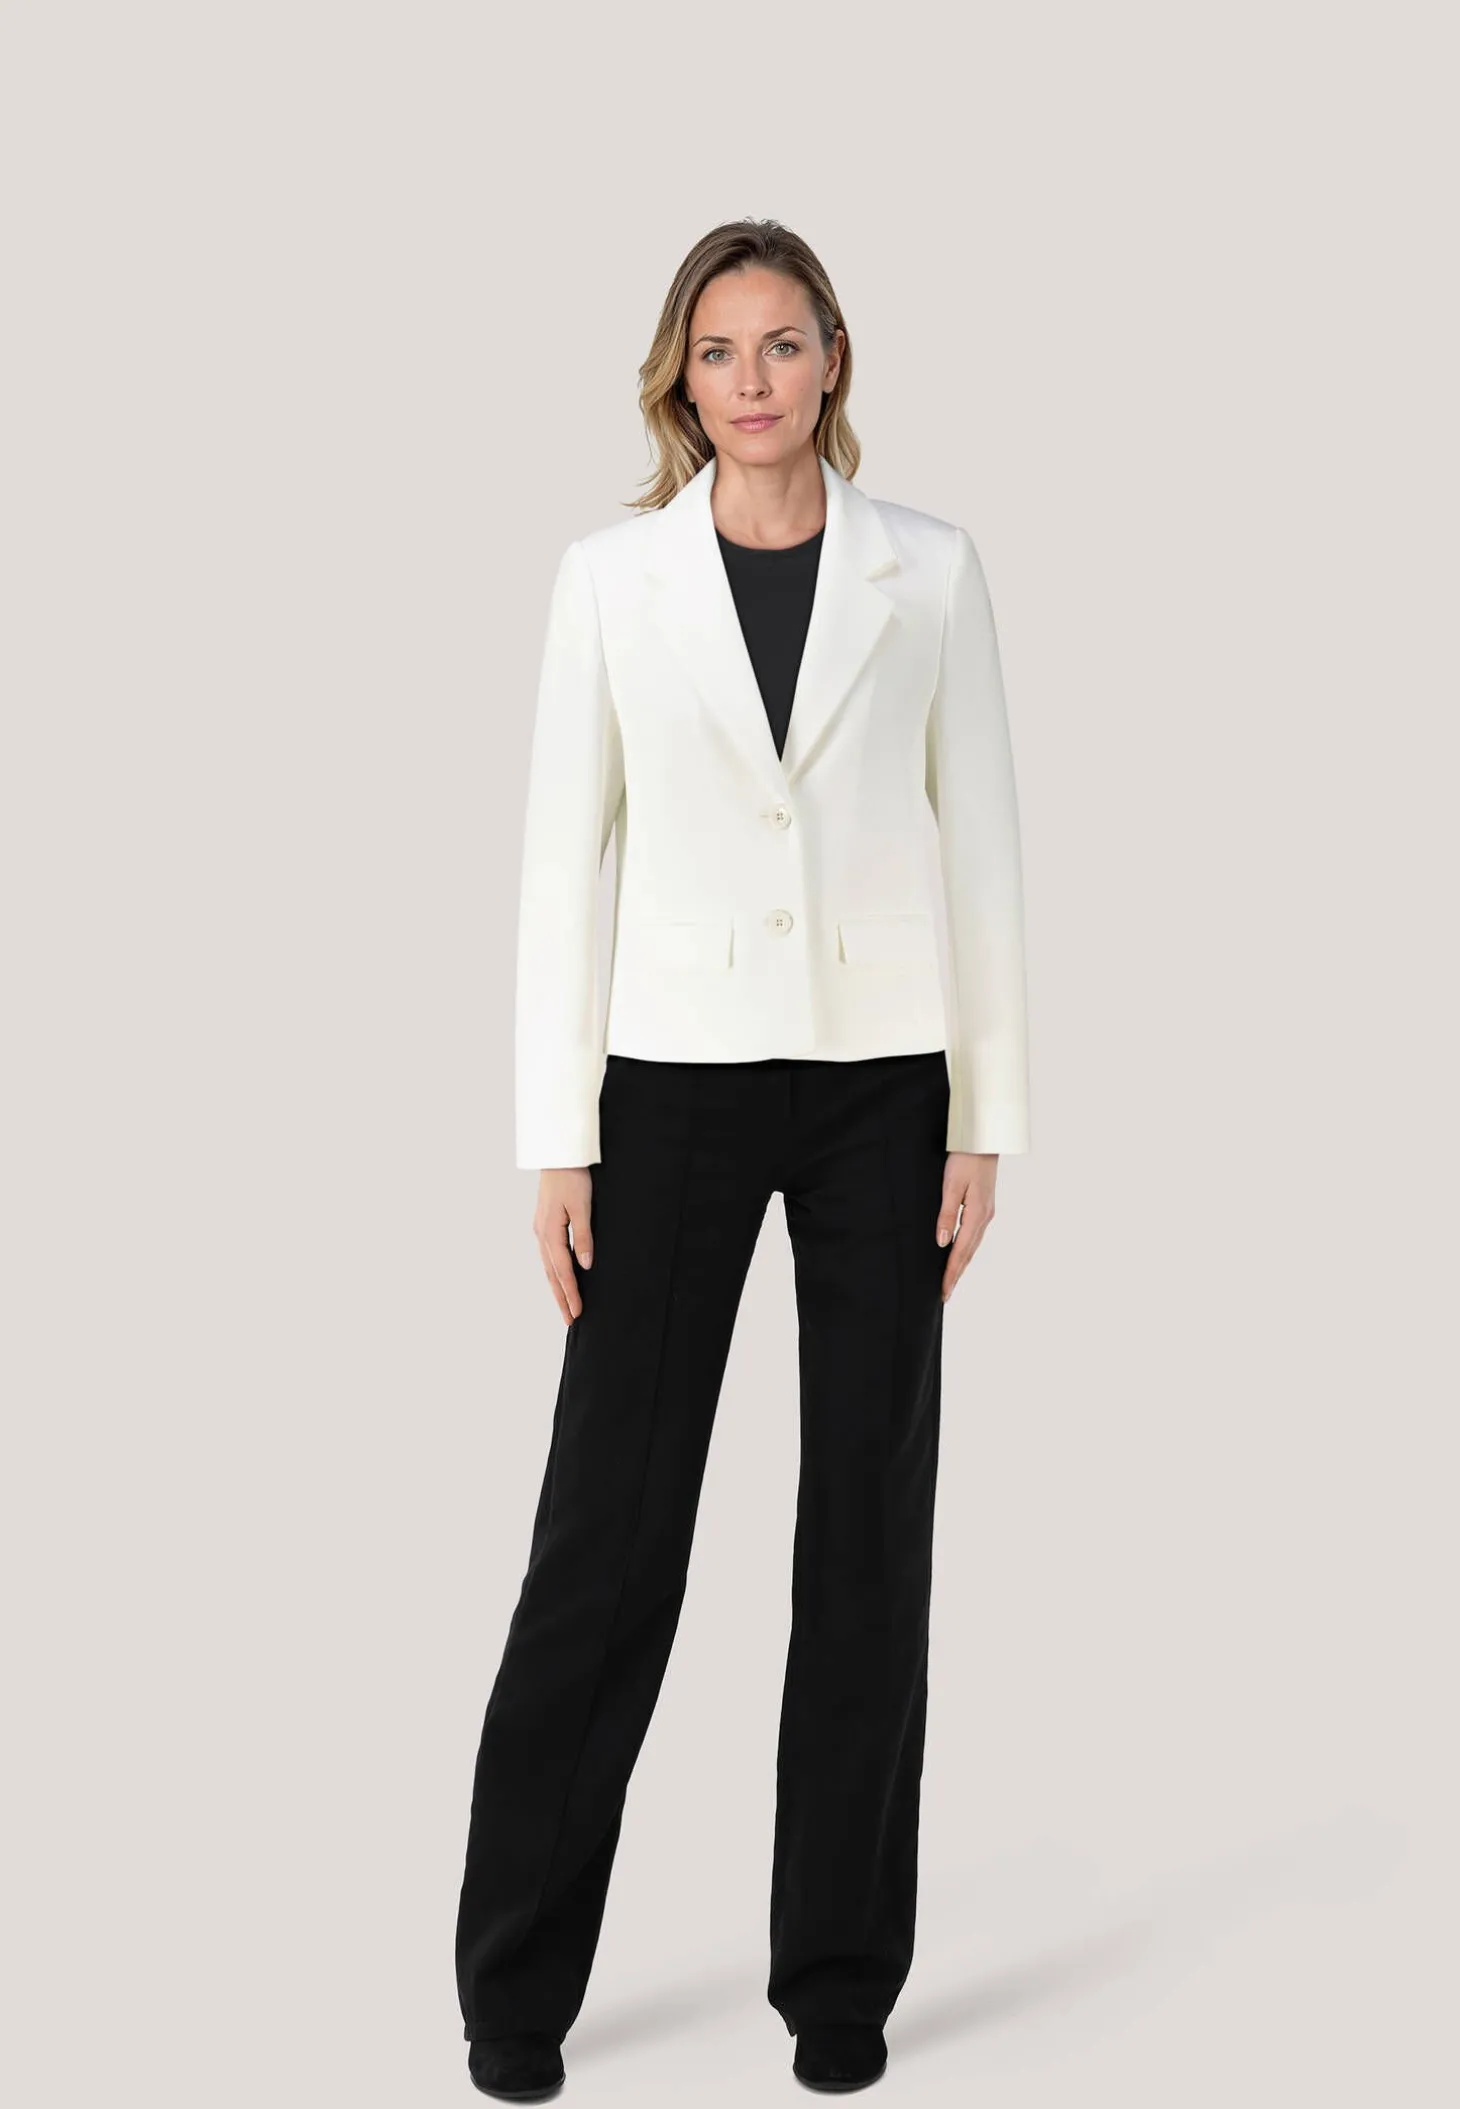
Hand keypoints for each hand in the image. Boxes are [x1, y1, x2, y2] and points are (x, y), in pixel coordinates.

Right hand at [534, 1167, 594, 1325]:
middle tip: (570, 1320)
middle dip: (561, 1298)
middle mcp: (542, 1234)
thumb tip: (585, 1265)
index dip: (571, 1293)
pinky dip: (554, 1272)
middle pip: (552, 1274)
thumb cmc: (572, 1177)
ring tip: (565, 1305)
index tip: (577, 1312)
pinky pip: (549, 1255)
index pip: (562, 1271)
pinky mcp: (545, 1223)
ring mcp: (541, 1229)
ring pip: (549, 1266)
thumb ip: (583, 1237)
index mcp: (550, 1232)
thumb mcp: (582, 1207)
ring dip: (557, 1287)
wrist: (558, 1154)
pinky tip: (559, 1277)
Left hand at [935, 1152, 997, 1302]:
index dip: (951, 1273)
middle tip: (945, 1294)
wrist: (984, 1138)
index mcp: (977, 1214)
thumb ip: (947, 1214)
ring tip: (951, 1279)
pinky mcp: (984, 1205)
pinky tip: (961, 1252)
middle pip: (968, 1253)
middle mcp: (984, 1217)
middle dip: (956, 1274)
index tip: (943, 1292)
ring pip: (972, 1245)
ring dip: (962, 1263)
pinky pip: (974, 1235)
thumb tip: (942, 1243)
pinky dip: (966, 1249)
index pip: (961, 1252)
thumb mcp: (952, 1185)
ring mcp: (986, 1212)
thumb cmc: (965, 1157)